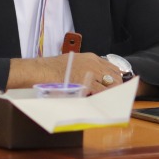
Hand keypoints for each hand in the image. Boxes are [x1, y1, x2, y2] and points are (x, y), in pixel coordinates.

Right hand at [8, 53, 124, 94]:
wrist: (41, 70)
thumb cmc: (51, 68)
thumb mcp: (72, 63)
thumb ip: (84, 69)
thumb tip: (92, 80)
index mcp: (91, 57)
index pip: (112, 66)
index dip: (115, 77)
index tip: (115, 85)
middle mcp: (94, 62)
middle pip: (115, 74)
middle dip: (117, 86)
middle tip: (115, 95)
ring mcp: (91, 71)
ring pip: (111, 83)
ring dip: (112, 92)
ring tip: (111, 100)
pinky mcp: (87, 82)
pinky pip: (102, 90)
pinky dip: (105, 96)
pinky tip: (103, 101)